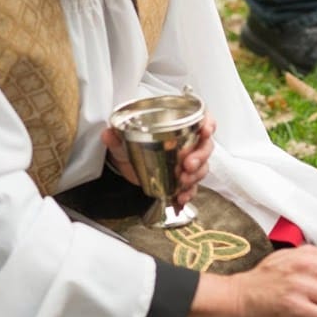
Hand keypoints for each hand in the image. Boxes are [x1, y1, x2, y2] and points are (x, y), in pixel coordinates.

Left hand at [101, 111, 216, 207]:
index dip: (208, 123)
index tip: (206, 130)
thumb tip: (108, 133)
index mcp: (177, 125)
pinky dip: (189, 192)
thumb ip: (116, 137)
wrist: (126, 164)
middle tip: (188, 164)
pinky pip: (193, 186)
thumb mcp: (123, 139)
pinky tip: (182, 197)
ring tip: (183, 182)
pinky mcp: (183, 179)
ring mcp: (187, 161)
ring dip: (195, 176)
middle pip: (205, 146)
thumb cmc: (131, 146)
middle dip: (200, 156)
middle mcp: (187, 142)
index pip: (201, 119)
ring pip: (202, 167)